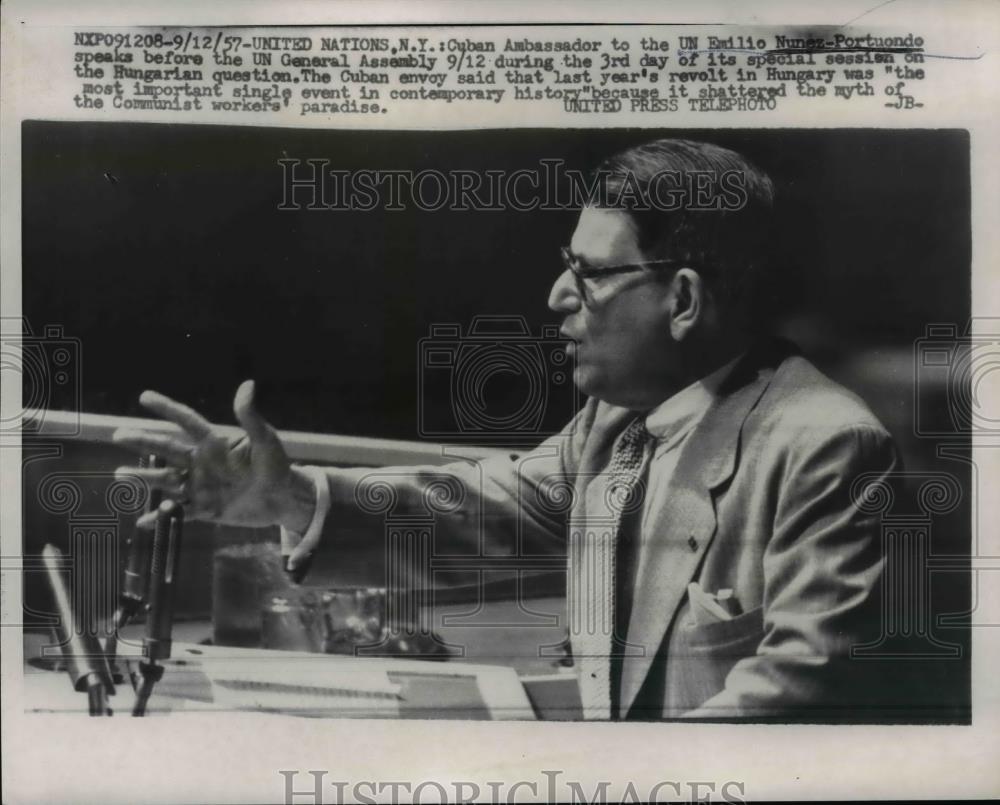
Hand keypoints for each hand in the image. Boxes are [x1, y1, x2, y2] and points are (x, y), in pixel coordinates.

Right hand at [113, 380, 314, 531]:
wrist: (282, 499)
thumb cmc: (276, 465)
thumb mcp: (266, 441)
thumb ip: (251, 418)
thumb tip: (248, 384)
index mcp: (215, 444)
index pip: (187, 422)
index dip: (167, 408)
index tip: (145, 396)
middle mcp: (202, 463)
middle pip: (168, 450)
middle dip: (144, 441)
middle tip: (119, 435)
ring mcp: (201, 486)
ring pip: (166, 481)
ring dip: (144, 478)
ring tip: (120, 475)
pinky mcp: (205, 508)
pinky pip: (179, 512)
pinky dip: (160, 517)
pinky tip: (142, 523)